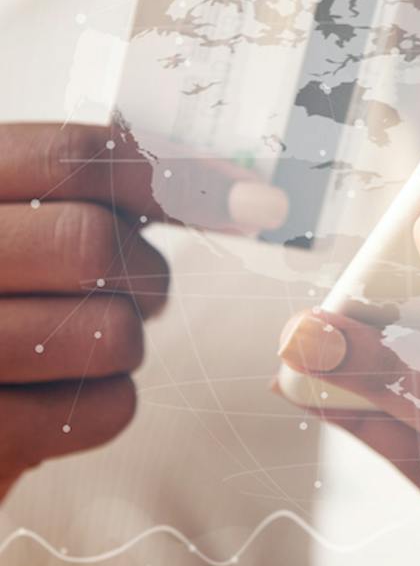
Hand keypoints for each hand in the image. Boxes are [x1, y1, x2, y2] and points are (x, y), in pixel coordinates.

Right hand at [0, 122, 287, 501]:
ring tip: (81, 348)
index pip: (66, 156)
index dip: (170, 175)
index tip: (249, 199)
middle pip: (91, 243)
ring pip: (112, 332)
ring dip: (125, 343)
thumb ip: (95, 190)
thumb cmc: (4, 301)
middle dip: (143, 273)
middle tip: (139, 293)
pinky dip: (105, 404)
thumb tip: (234, 186)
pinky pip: (108, 408)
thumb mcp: (26, 224)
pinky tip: (56, 398)